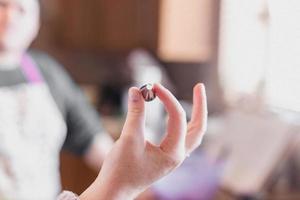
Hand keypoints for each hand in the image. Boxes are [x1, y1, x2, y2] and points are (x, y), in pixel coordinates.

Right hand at [80, 83, 206, 199]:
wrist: (114, 190)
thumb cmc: (121, 169)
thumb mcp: (129, 138)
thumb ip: (135, 113)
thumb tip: (136, 91)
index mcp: (173, 153)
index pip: (177, 118)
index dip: (167, 98)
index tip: (153, 86)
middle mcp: (178, 155)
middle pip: (198, 127)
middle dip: (200, 106)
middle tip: (199, 86)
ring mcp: (173, 156)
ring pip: (192, 133)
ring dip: (194, 115)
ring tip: (195, 97)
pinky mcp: (165, 156)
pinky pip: (180, 137)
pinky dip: (181, 123)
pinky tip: (177, 116)